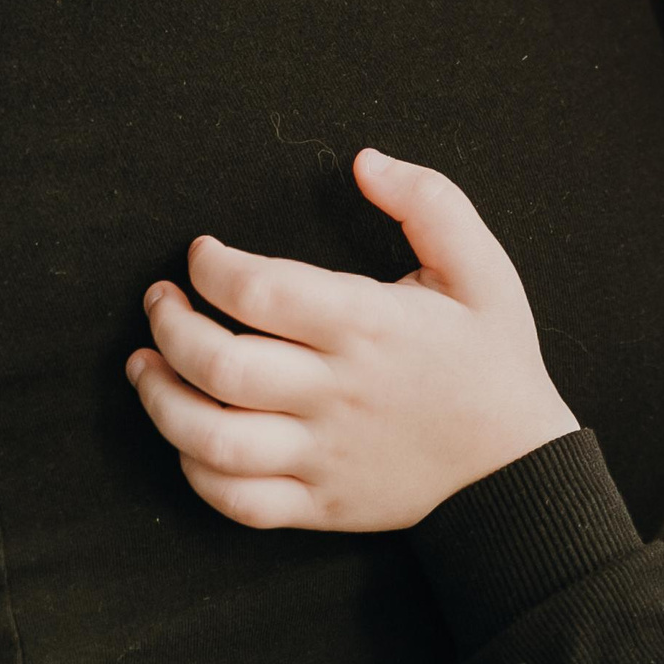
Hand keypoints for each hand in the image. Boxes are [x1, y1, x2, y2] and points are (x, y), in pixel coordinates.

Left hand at [127, 149, 578, 530]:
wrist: (519, 469)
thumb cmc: (493, 360)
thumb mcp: (481, 267)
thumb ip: (428, 202)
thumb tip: (365, 160)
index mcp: (369, 326)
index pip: (261, 290)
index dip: (212, 265)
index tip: (202, 253)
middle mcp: (337, 393)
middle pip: (222, 365)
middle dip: (170, 326)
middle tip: (159, 302)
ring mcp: (325, 454)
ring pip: (215, 440)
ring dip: (162, 402)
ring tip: (144, 367)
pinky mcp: (321, 503)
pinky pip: (238, 500)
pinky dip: (196, 472)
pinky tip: (185, 438)